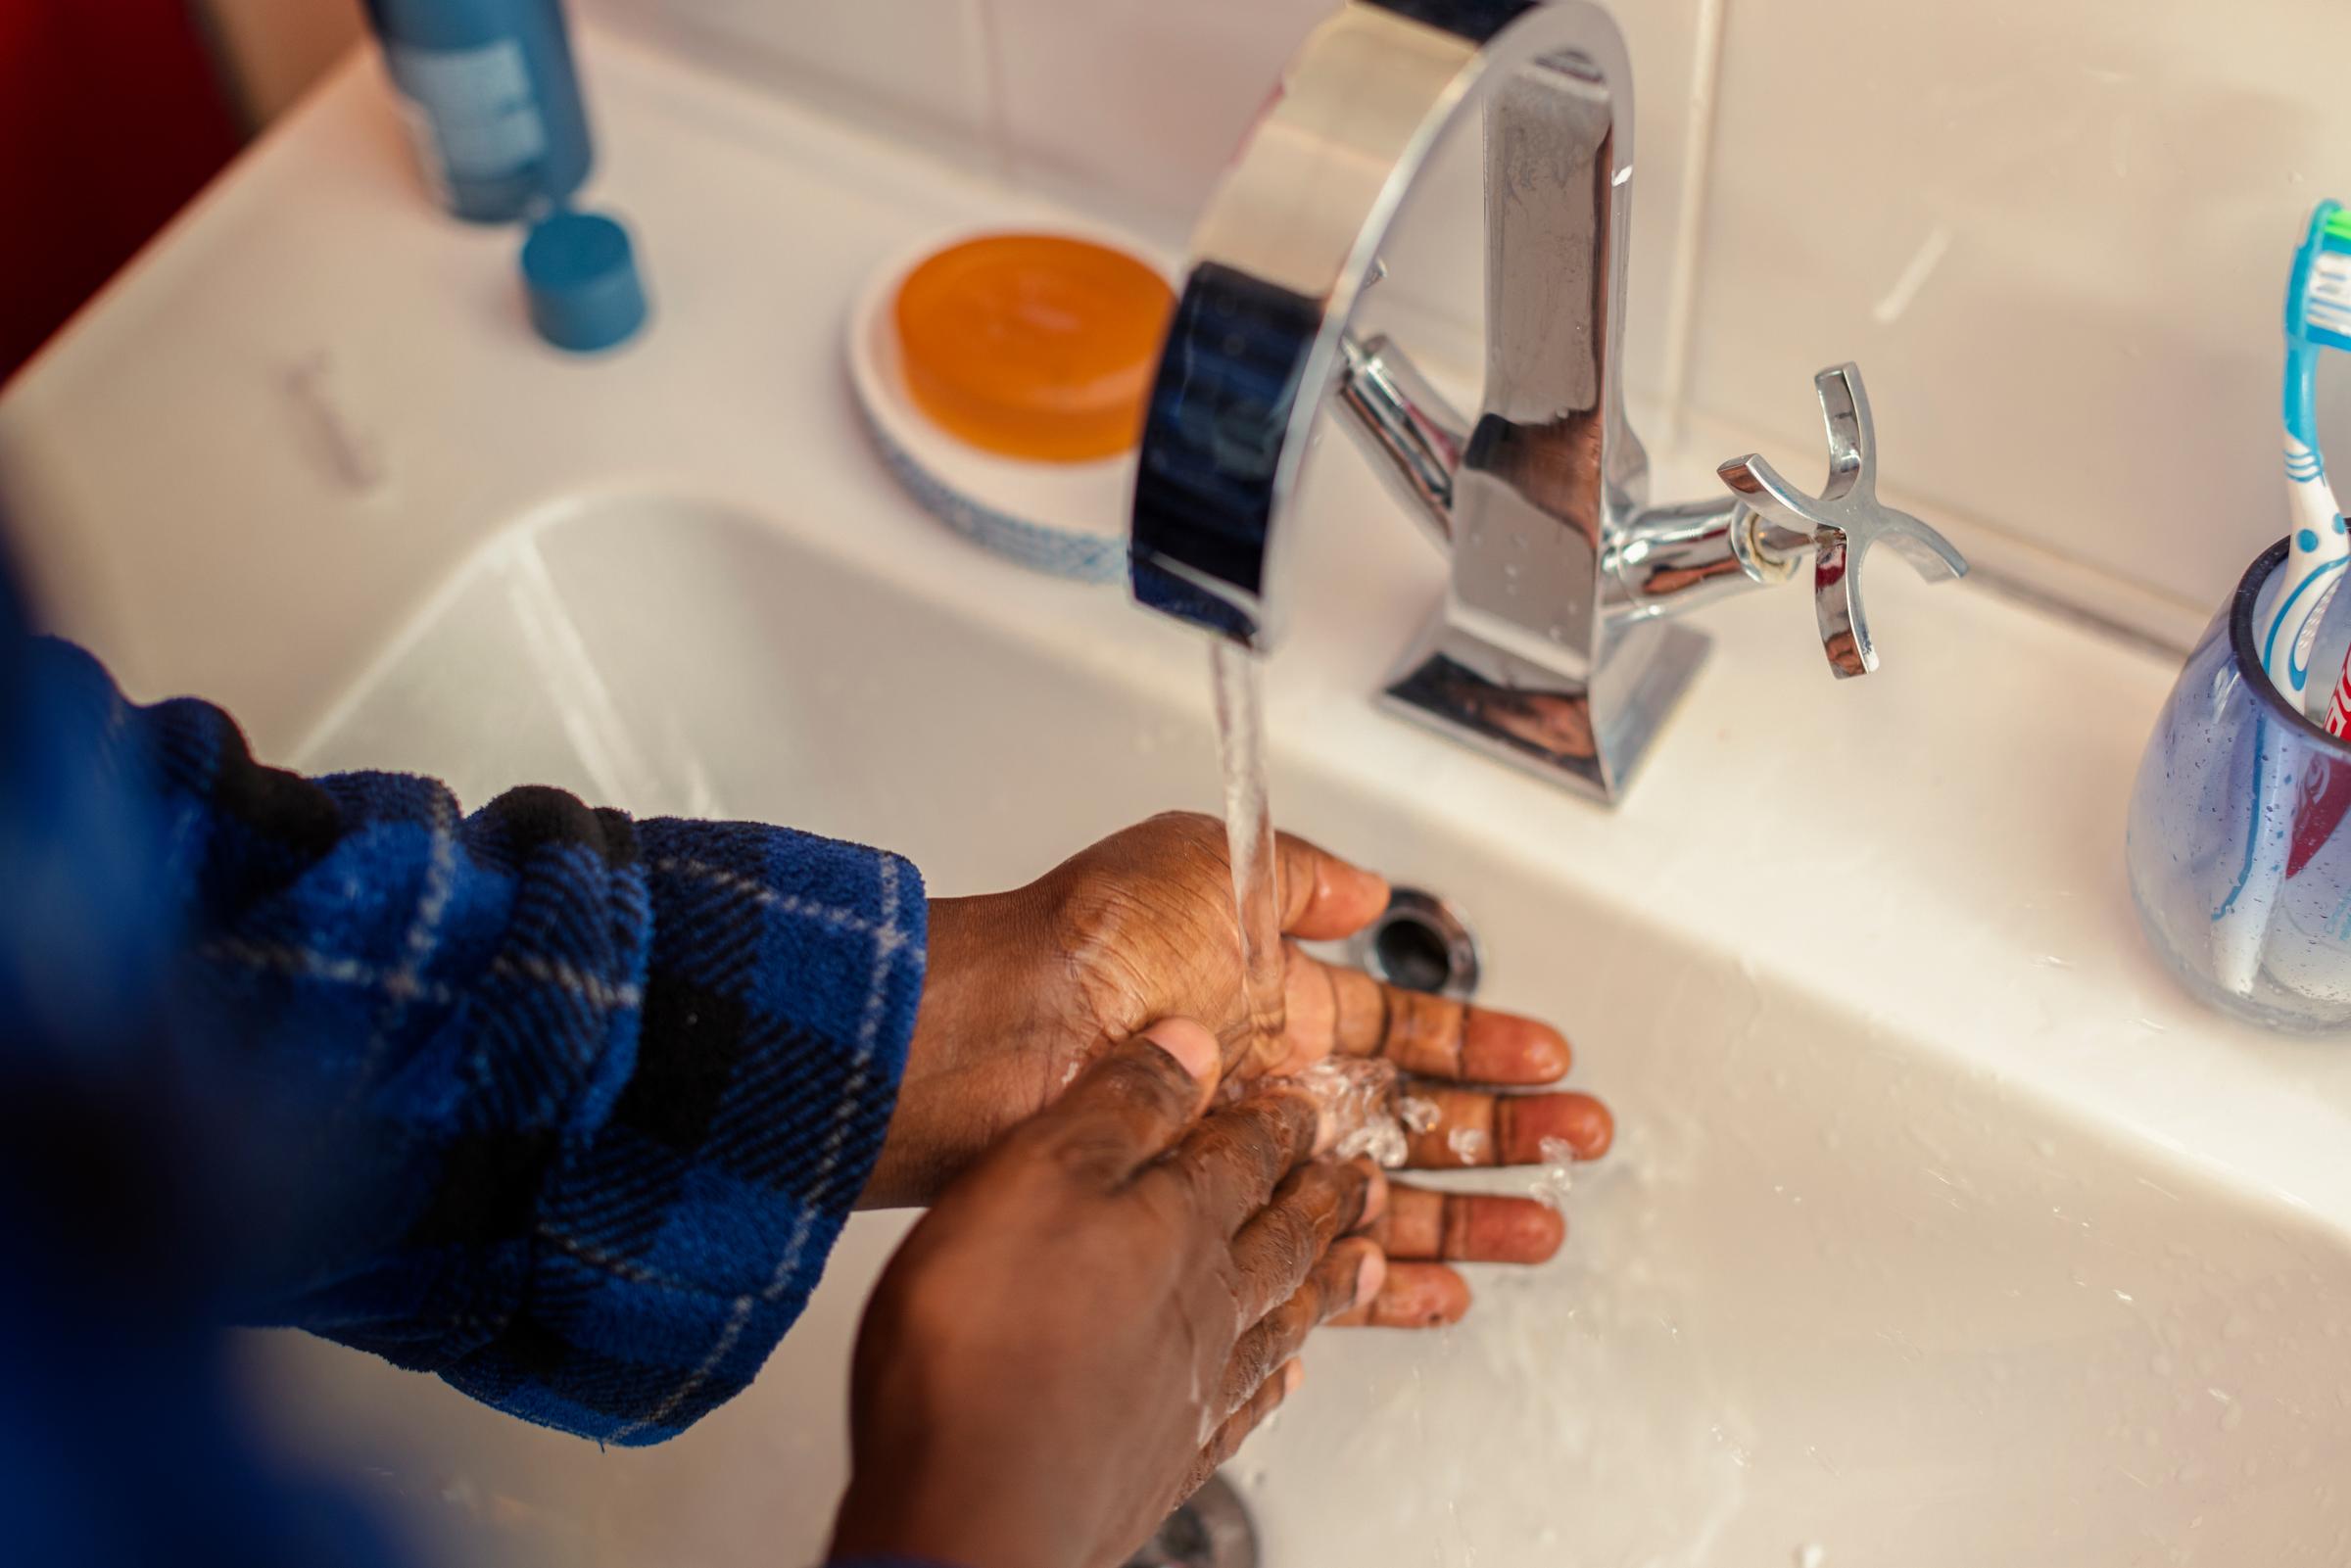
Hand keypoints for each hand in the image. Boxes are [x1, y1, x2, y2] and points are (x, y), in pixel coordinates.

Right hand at [831, 1020, 1385, 1567]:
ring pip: (1280, 1319)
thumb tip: (1191, 1044)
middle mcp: (1200, 1305)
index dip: (1276, 1121)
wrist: (972, 1513)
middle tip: (1366, 1178)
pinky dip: (1274, 1383)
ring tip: (1366, 1265)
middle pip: (1279, 1237)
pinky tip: (1283, 1383)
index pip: (1242, 1155)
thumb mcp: (1037, 1174)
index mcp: (1173, 1223)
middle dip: (1322, 1197)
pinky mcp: (1160, 1460)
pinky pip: (1245, 1407)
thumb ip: (1120, 1108)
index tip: (1308, 1101)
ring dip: (1326, 1284)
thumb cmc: (984, 1345)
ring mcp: (1187, 1388)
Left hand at [862, 812, 1610, 1327]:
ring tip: (1545, 1224)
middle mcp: (1268, 1087)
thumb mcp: (1215, 865)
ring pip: (1383, 1203)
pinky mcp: (1213, 1231)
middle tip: (1580, 1143)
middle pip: (1414, 1121)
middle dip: (1506, 1133)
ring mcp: (1244, 1163)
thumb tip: (1363, 890)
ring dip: (1470, 1215)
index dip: (1481, 1046)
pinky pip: (1316, 1272)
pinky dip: (1386, 1288)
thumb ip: (1302, 879)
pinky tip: (1445, 1291)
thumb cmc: (1090, 943)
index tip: (1547, 1060)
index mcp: (1274, 1003)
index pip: (1403, 1031)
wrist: (1007, 1034)